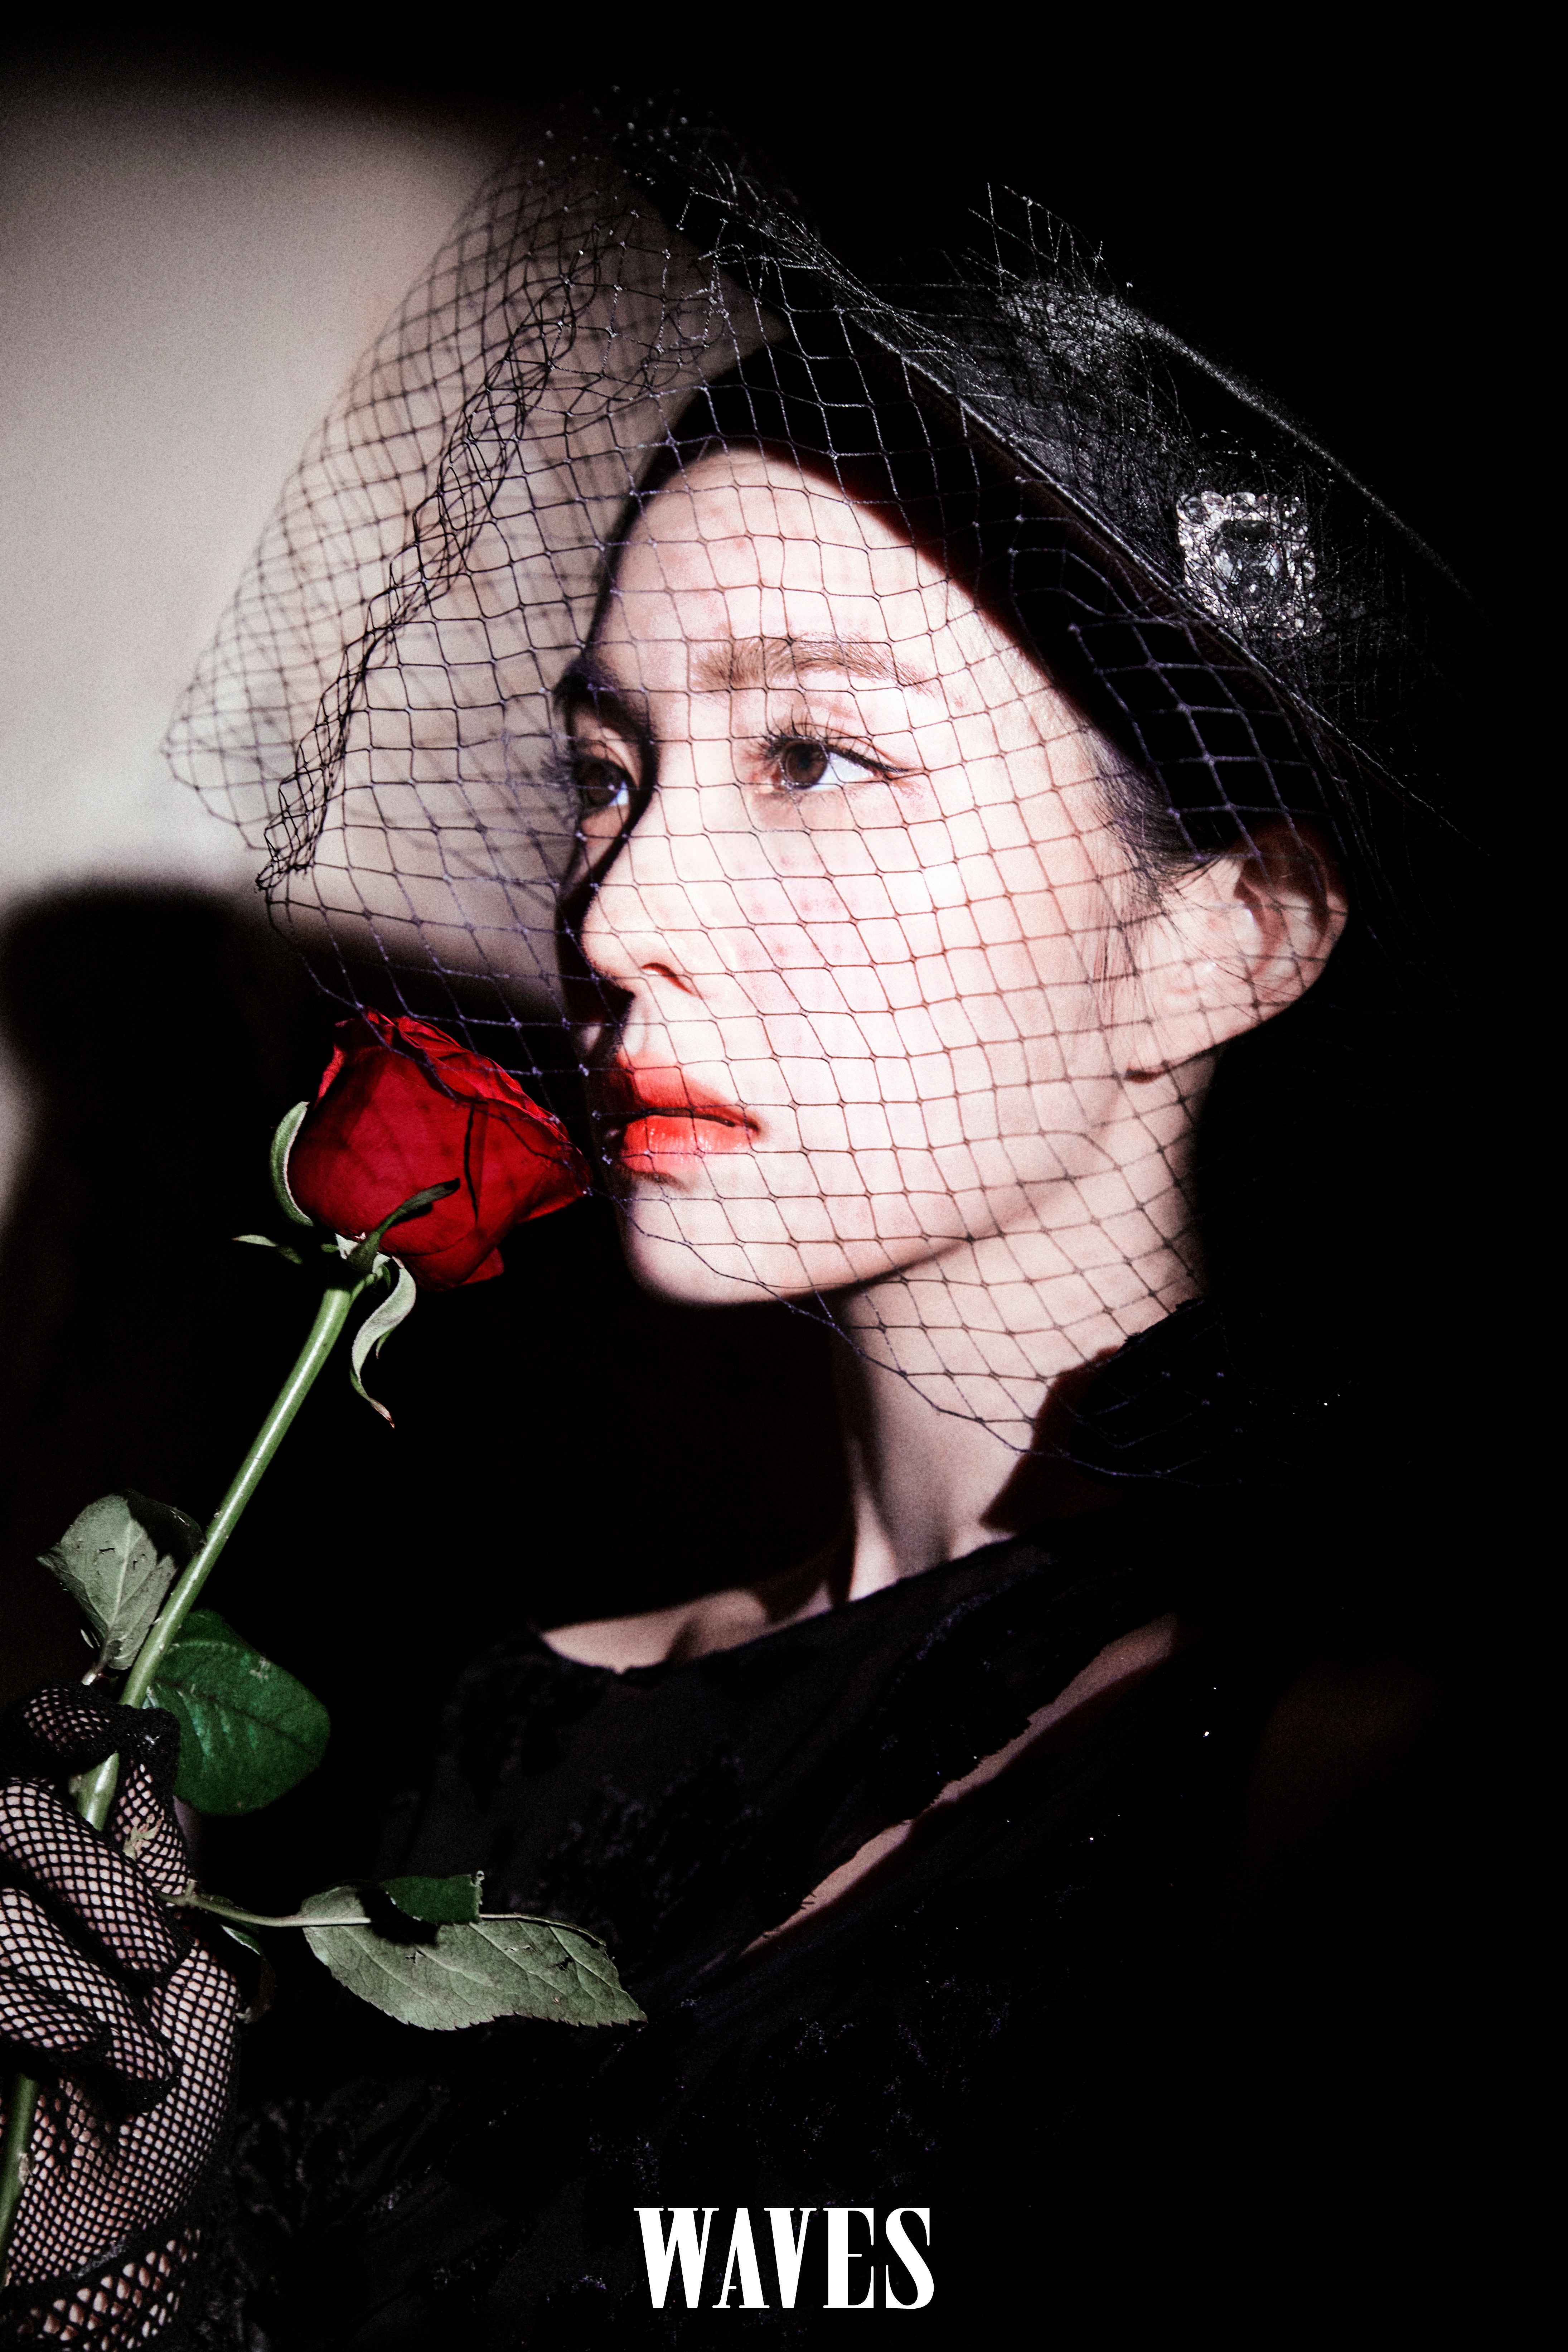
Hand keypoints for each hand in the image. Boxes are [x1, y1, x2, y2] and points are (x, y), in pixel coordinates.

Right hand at [0, 1687, 239, 2335]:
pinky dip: (34, 2009)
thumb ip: (158, 1850)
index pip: (33, 1734)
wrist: (122, 2207)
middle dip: (98, 1881)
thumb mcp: (187, 1947)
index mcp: (54, 1850)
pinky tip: (80, 2048)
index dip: (67, 1718)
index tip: (123, 1726)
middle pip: (14, 1808)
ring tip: (128, 2042)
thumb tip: (152, 1741)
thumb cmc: (167, 2070)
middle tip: (156, 1958)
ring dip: (81, 1971)